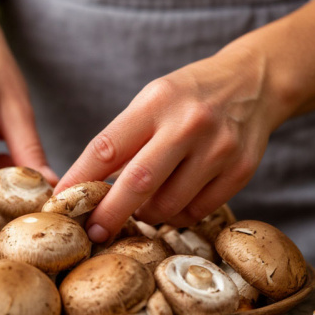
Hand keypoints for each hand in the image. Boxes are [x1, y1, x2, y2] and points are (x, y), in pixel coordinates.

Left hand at [56, 45, 286, 241]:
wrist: (254, 81)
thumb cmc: (189, 95)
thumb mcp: (152, 100)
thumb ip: (124, 140)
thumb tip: (86, 190)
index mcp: (157, 101)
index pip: (106, 148)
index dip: (79, 180)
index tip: (60, 203)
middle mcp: (189, 124)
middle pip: (137, 183)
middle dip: (109, 214)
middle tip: (93, 232)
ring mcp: (219, 149)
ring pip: (168, 205)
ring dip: (148, 213)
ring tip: (144, 203)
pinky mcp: (241, 171)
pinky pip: (197, 211)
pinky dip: (178, 213)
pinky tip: (176, 198)